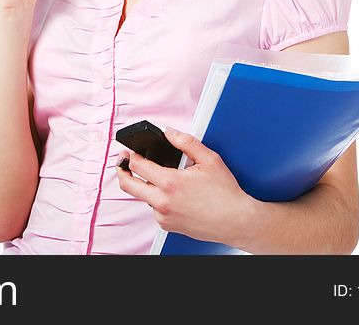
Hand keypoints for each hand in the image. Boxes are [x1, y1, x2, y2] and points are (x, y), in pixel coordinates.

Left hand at [116, 127, 255, 246]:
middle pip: (127, 185)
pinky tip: (173, 195)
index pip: (136, 165)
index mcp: (169, 183)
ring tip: (159, 178)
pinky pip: (155, 209)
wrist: (236, 222)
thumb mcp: (209, 159)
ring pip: (143, 198)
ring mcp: (163, 216)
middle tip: (122, 163)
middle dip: (121, 171)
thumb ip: (186, 142)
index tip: (129, 151)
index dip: (130, 155)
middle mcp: (162, 202)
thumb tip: (168, 132)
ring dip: (145, 187)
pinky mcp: (167, 225)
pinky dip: (158, 200)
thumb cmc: (226, 194)